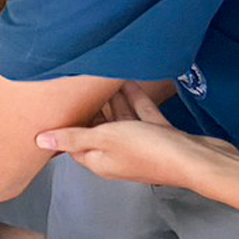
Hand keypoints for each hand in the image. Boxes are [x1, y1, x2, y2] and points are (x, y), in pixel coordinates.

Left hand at [35, 84, 238, 189]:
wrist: (197, 159)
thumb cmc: (150, 151)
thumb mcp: (104, 140)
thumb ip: (73, 138)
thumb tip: (40, 141)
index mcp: (100, 160)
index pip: (74, 144)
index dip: (64, 126)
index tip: (54, 105)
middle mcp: (118, 155)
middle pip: (97, 129)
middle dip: (88, 109)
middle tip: (74, 84)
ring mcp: (141, 145)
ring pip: (121, 120)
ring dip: (111, 101)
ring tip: (98, 78)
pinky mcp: (160, 136)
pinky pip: (143, 114)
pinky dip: (135, 99)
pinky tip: (128, 81)